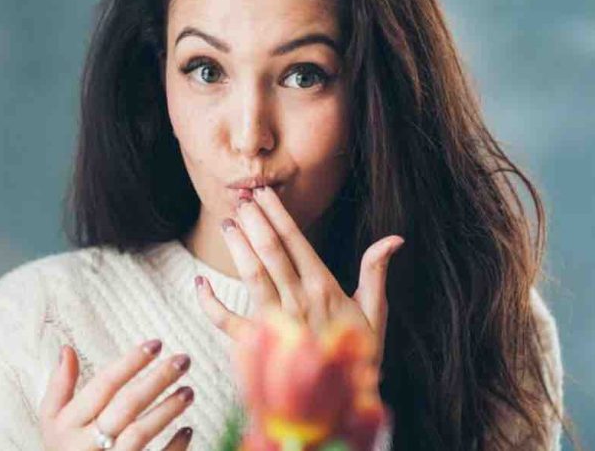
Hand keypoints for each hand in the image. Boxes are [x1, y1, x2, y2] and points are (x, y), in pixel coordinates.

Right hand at [39, 339, 194, 449]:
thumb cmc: (63, 448)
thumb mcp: (51, 420)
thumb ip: (59, 387)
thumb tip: (66, 349)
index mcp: (67, 425)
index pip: (103, 386)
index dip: (130, 362)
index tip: (156, 344)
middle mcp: (86, 445)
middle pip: (126, 406)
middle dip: (157, 380)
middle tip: (183, 360)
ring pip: (140, 434)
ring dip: (167, 410)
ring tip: (189, 391)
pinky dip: (174, 448)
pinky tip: (187, 430)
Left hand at [195, 184, 403, 368]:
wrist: (345, 401)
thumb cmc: (358, 353)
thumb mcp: (374, 312)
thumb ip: (375, 272)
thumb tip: (394, 239)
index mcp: (324, 288)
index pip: (295, 240)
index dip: (276, 213)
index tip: (262, 192)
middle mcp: (299, 300)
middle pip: (270, 251)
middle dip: (253, 221)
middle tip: (239, 197)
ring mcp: (277, 322)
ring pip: (251, 276)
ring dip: (237, 247)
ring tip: (227, 223)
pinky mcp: (258, 345)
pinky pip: (228, 322)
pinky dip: (210, 303)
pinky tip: (199, 282)